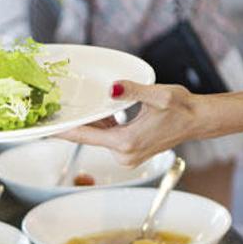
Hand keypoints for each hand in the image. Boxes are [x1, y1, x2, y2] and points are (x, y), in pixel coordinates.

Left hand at [58, 81, 208, 166]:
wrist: (198, 120)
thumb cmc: (181, 107)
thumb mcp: (157, 95)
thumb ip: (131, 90)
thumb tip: (112, 87)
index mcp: (126, 142)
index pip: (85, 137)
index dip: (63, 131)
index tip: (44, 128)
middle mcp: (124, 154)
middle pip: (89, 137)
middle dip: (75, 123)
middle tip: (53, 110)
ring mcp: (127, 156)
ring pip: (98, 137)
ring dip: (90, 124)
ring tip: (73, 108)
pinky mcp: (130, 153)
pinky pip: (108, 138)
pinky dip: (102, 126)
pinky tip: (100, 113)